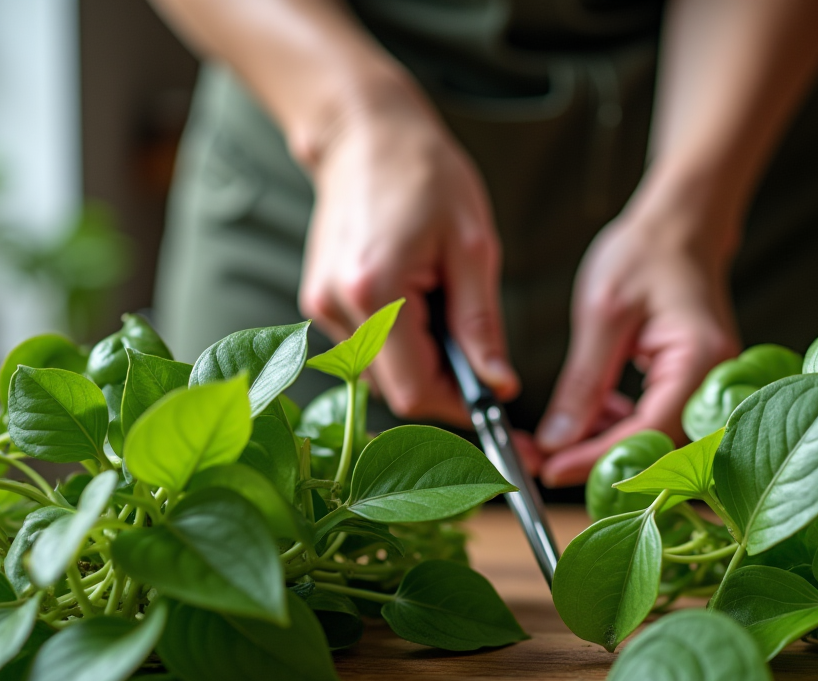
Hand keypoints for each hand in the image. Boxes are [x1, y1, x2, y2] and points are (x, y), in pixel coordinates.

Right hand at [298, 88, 518, 426]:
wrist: (365, 135)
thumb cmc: (425, 175)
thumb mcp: (473, 248)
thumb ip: (482, 324)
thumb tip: (498, 386)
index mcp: (375, 290)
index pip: (415, 391)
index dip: (458, 409)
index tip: (495, 403)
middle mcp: (335, 306)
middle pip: (396, 390)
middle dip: (445, 386)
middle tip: (482, 359)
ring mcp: (320, 306)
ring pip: (381, 375)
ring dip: (423, 363)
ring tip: (446, 308)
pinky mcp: (318, 302)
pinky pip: (368, 350)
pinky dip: (402, 343)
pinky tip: (420, 301)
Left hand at [534, 204, 739, 486]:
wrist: (679, 227)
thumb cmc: (646, 254)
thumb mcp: (602, 314)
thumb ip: (582, 383)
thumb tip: (556, 441)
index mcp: (700, 360)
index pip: (650, 432)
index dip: (599, 458)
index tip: (550, 468)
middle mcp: (715, 384)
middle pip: (659, 451)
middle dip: (599, 462)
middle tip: (542, 461)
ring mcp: (708, 389)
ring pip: (656, 446)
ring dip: (605, 448)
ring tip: (555, 436)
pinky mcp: (691, 389)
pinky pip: (657, 427)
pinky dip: (619, 430)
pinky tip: (587, 417)